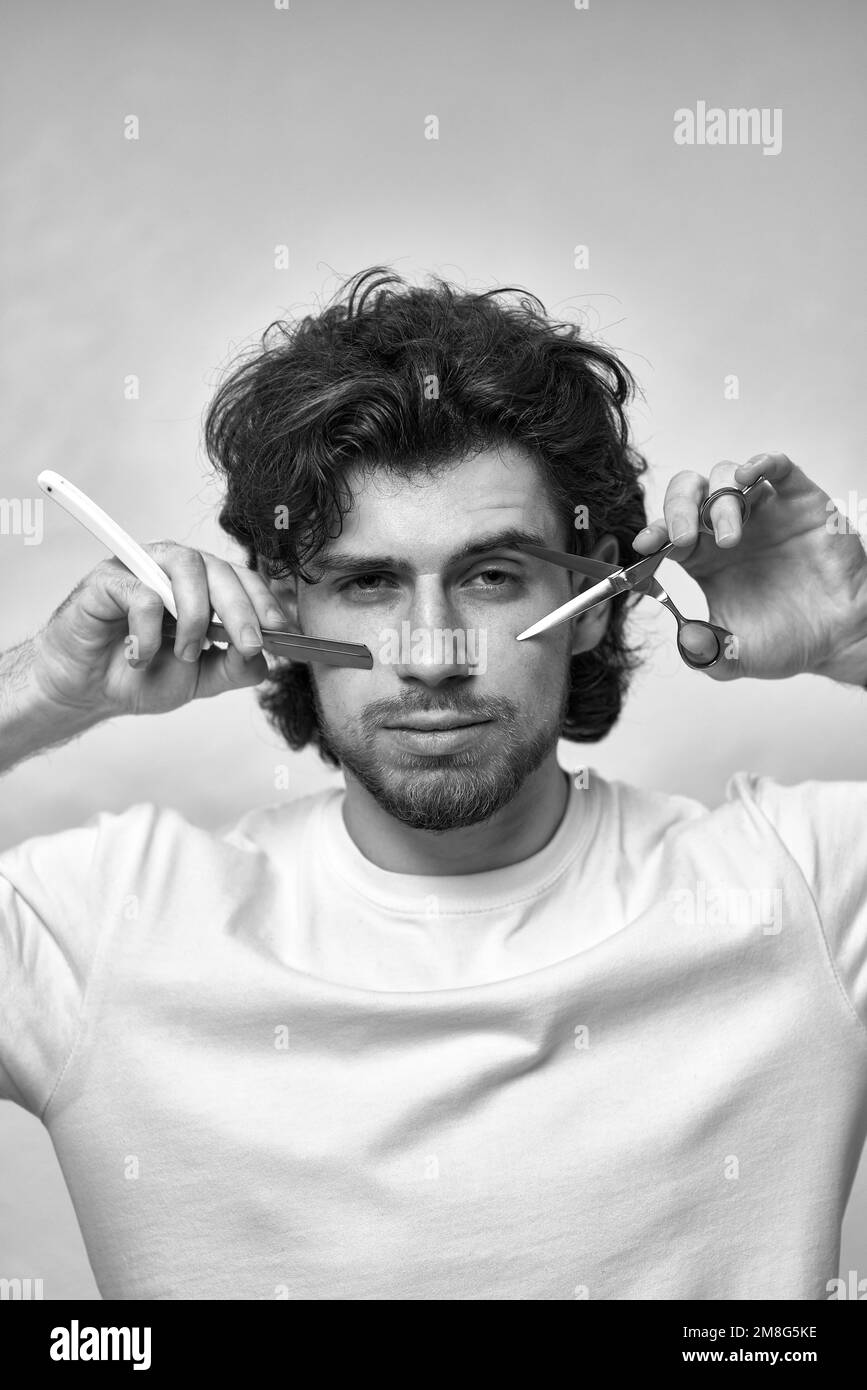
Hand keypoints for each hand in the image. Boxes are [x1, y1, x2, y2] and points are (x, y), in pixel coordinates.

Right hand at [30, 542, 281, 717]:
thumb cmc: (142, 676)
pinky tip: (141, 654)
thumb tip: (264, 656)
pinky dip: (149, 630)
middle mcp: (176, 570)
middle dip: (241, 610)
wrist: (88, 691)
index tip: (279, 631)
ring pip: (187, 568)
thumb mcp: (201, 679)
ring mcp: (143, 567)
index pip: (243, 579)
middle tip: (246, 645)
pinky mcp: (110, 578)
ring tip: (184, 654)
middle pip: (221, 570)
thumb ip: (236, 668)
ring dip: (195, 617)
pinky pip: (143, 593)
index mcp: (203, 587)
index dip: (264, 601)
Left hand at [631, 453, 866, 681]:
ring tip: (730, 538)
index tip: (645, 545)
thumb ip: (705, 652)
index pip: (667, 533)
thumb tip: (686, 639)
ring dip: (720, 501)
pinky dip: (762, 463)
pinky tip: (748, 476)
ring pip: (727, 478)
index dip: (653, 533)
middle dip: (678, 509)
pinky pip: (778, 468)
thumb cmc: (786, 641)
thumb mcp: (734, 657)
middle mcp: (726, 528)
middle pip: (689, 494)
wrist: (839, 637)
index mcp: (703, 559)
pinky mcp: (798, 500)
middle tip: (684, 538)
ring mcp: (762, 511)